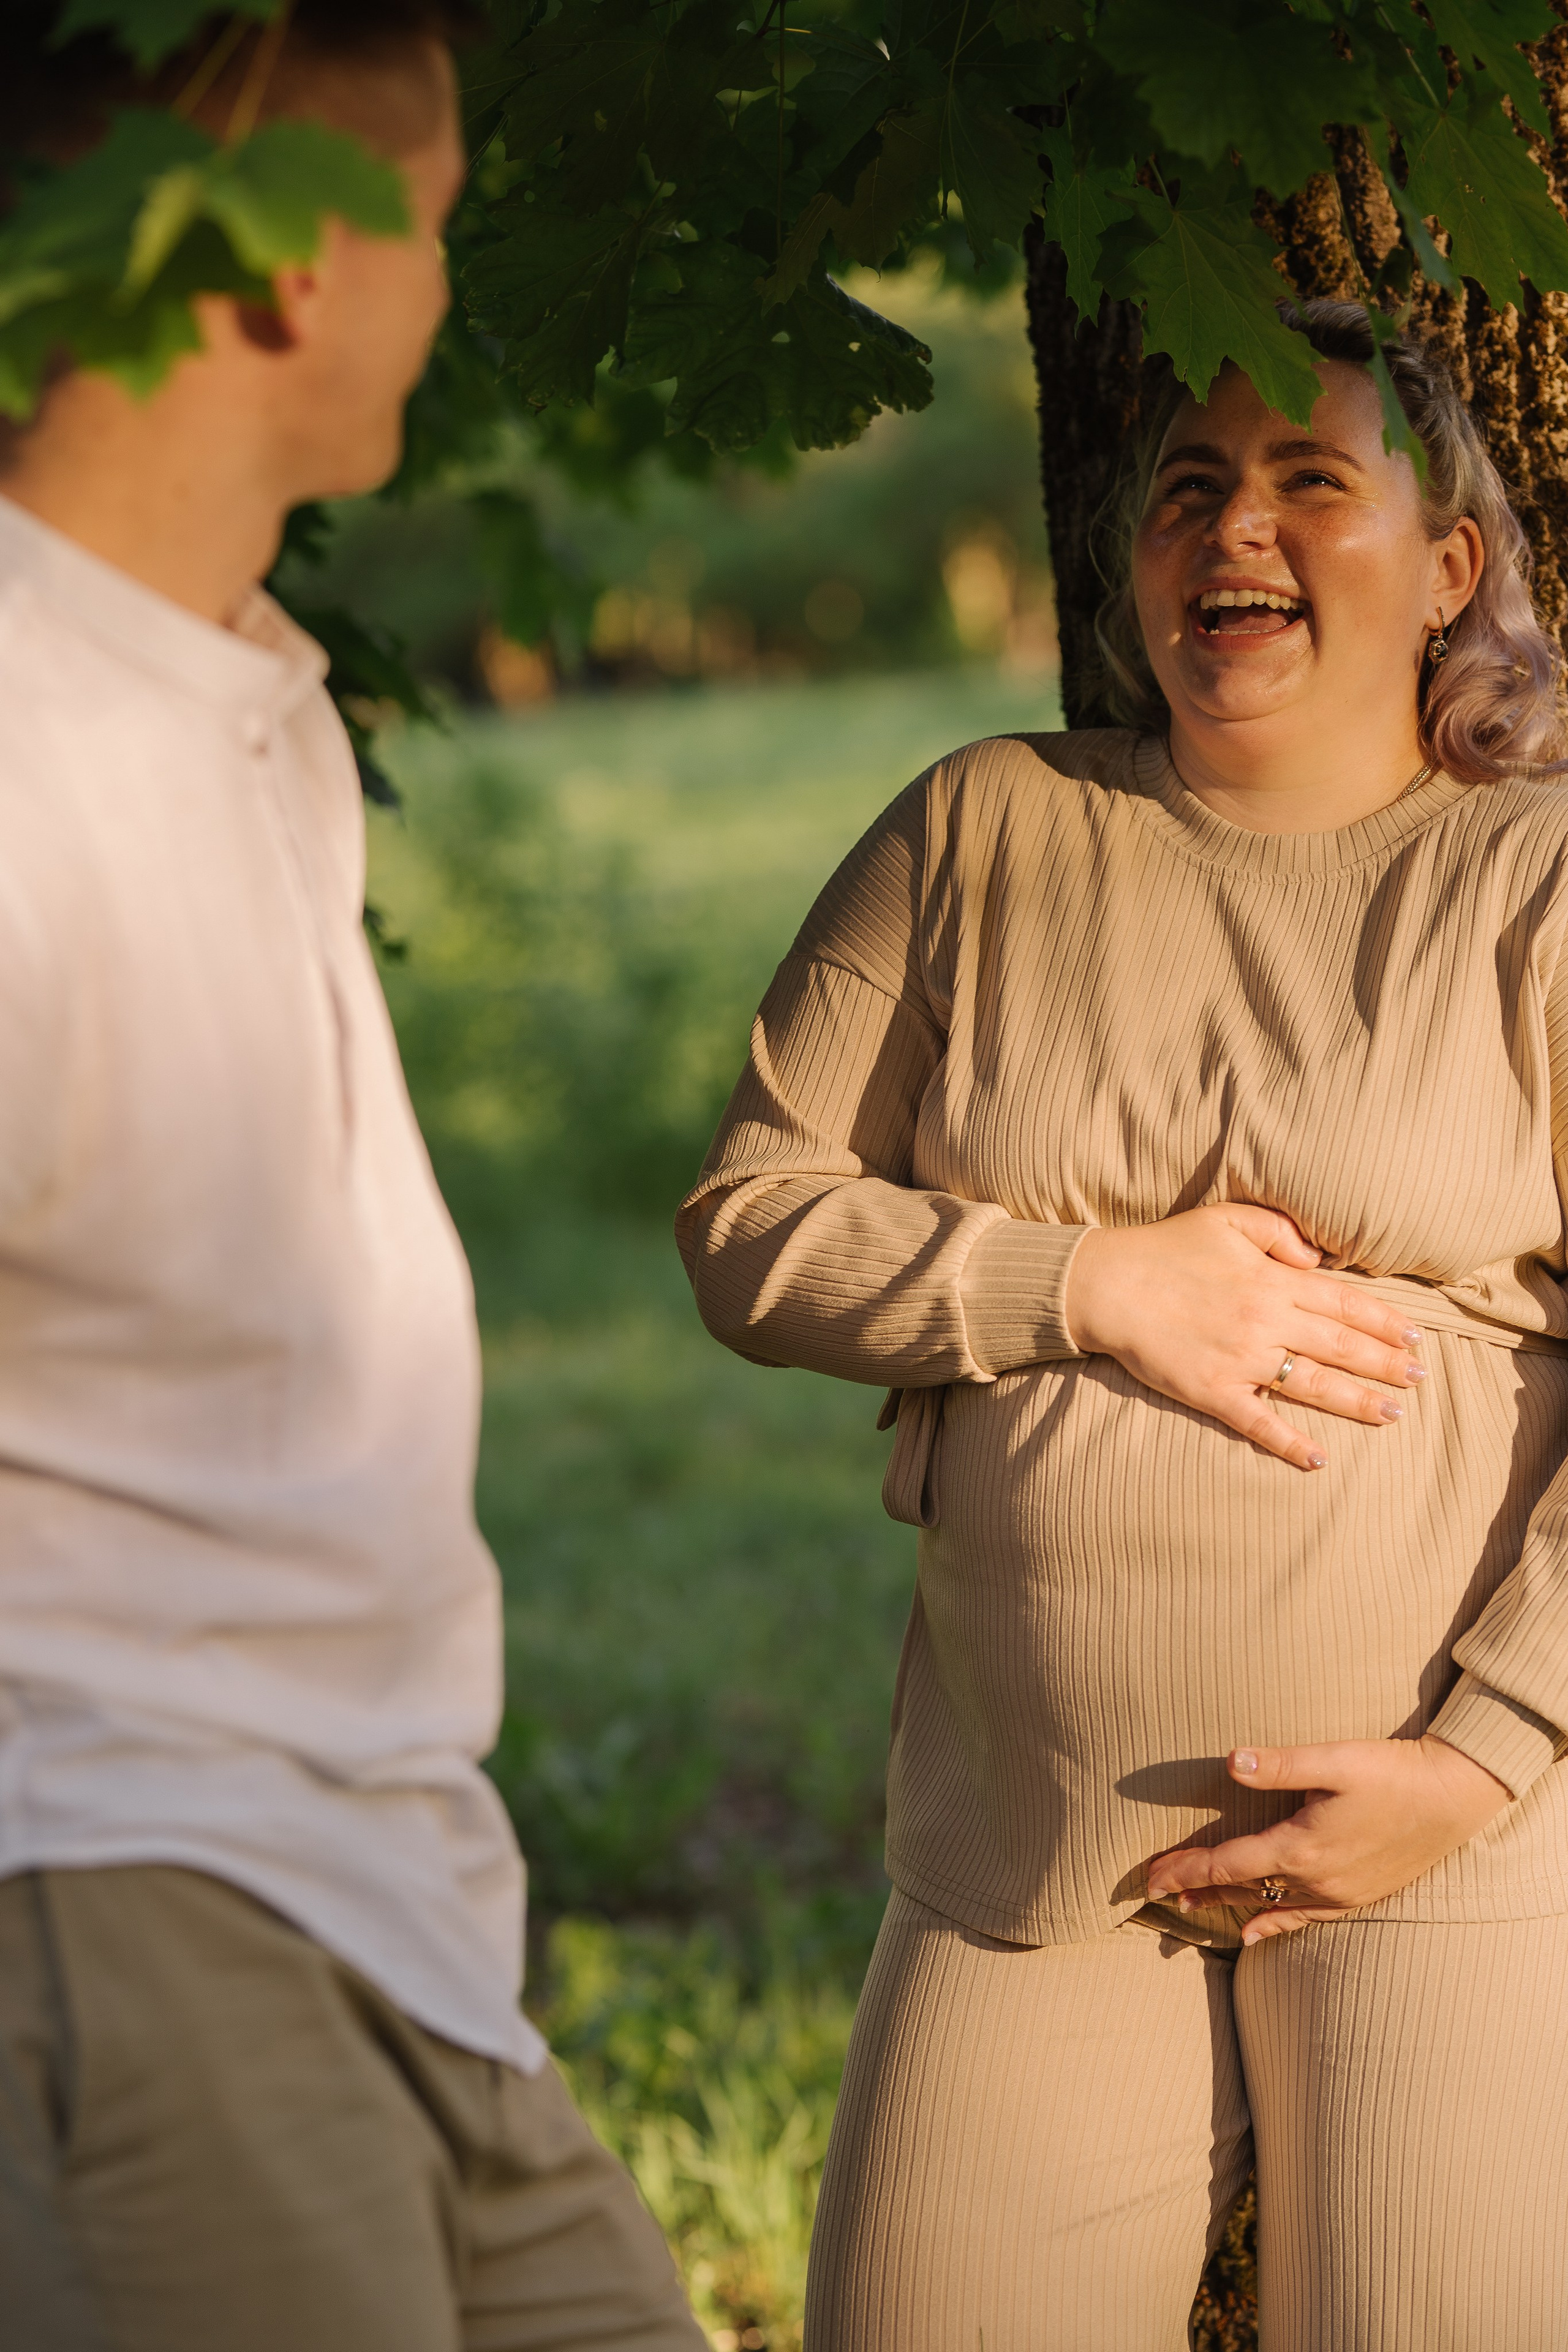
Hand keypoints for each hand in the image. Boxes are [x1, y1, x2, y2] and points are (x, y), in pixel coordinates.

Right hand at [1063, 1203, 1426, 1471]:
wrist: (1107, 1285)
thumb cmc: (1166, 1248)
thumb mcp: (1226, 1219)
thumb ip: (1279, 1232)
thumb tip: (1318, 1259)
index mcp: (1272, 1280)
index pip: (1344, 1302)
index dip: (1384, 1321)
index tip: (1414, 1337)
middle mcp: (1265, 1322)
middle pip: (1341, 1346)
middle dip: (1386, 1364)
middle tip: (1421, 1379)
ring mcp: (1241, 1360)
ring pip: (1313, 1385)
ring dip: (1357, 1402)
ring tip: (1393, 1415)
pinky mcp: (1212, 1391)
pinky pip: (1258, 1421)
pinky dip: (1289, 1442)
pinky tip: (1318, 1459)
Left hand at [1144, 1735, 1510, 1944]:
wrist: (1452, 1799)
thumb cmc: (1392, 1773)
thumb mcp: (1335, 1760)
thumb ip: (1282, 1764)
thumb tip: (1234, 1761)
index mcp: (1300, 1847)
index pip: (1227, 1863)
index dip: (1185, 1869)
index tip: (1149, 1876)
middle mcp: (1315, 1880)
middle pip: (1240, 1889)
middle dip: (1195, 1889)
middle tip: (1155, 1892)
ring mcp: (1337, 1894)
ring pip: (1268, 1905)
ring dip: (1226, 1905)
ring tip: (1189, 1908)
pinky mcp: (1357, 1897)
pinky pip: (1303, 1918)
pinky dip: (1273, 1925)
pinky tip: (1255, 1934)